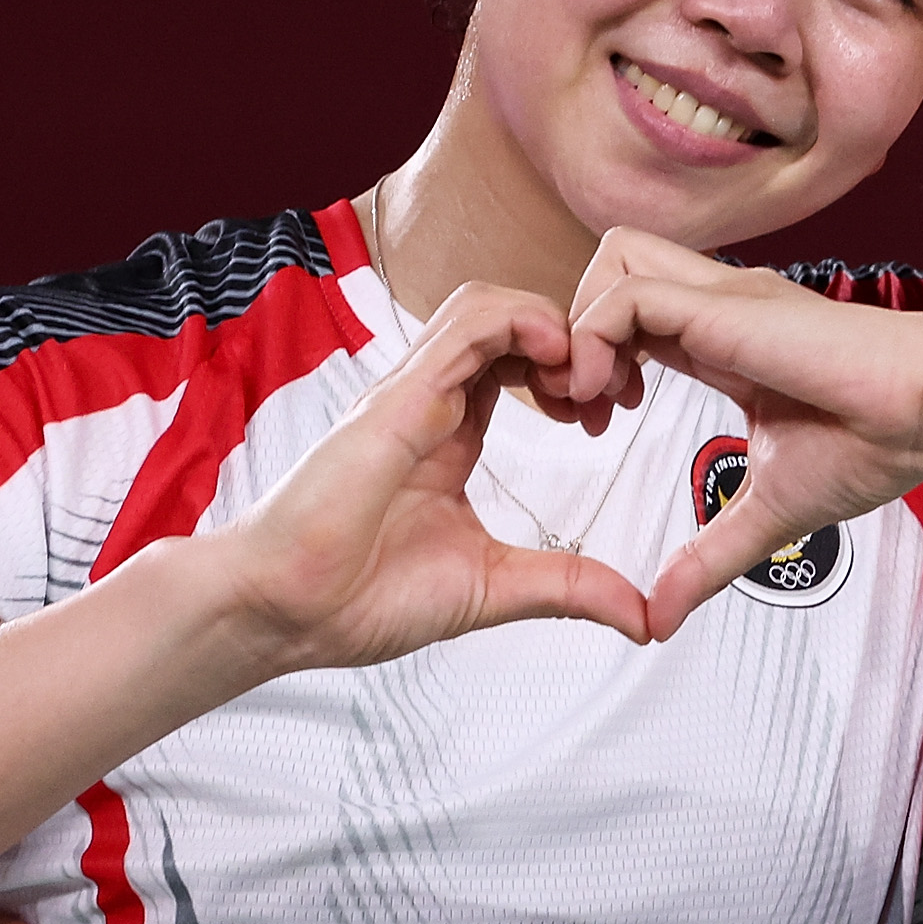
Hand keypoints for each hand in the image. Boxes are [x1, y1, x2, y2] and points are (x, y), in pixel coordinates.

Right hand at [211, 282, 651, 669]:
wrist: (282, 613)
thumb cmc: (357, 598)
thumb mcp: (494, 588)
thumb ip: (568, 587)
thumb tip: (641, 617)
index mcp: (450, 436)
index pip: (519, 362)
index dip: (576, 369)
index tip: (612, 411)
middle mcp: (432, 402)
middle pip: (511, 323)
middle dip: (578, 340)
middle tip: (617, 389)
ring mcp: (411, 393)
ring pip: (489, 306)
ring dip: (553, 322)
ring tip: (590, 373)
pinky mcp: (397, 397)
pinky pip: (464, 325)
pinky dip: (521, 321)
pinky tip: (557, 356)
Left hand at [564, 234, 922, 637]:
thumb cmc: (877, 443)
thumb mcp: (766, 512)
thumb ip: (708, 558)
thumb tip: (662, 618)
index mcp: (727, 341)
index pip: (634, 317)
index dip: (598, 360)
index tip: (599, 423)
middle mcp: (718, 308)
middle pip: (614, 271)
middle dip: (574, 332)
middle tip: (582, 406)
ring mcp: (721, 297)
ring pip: (614, 262)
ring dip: (582, 325)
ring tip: (593, 396)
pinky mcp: (725, 305)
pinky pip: (627, 296)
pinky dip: (597, 339)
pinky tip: (612, 397)